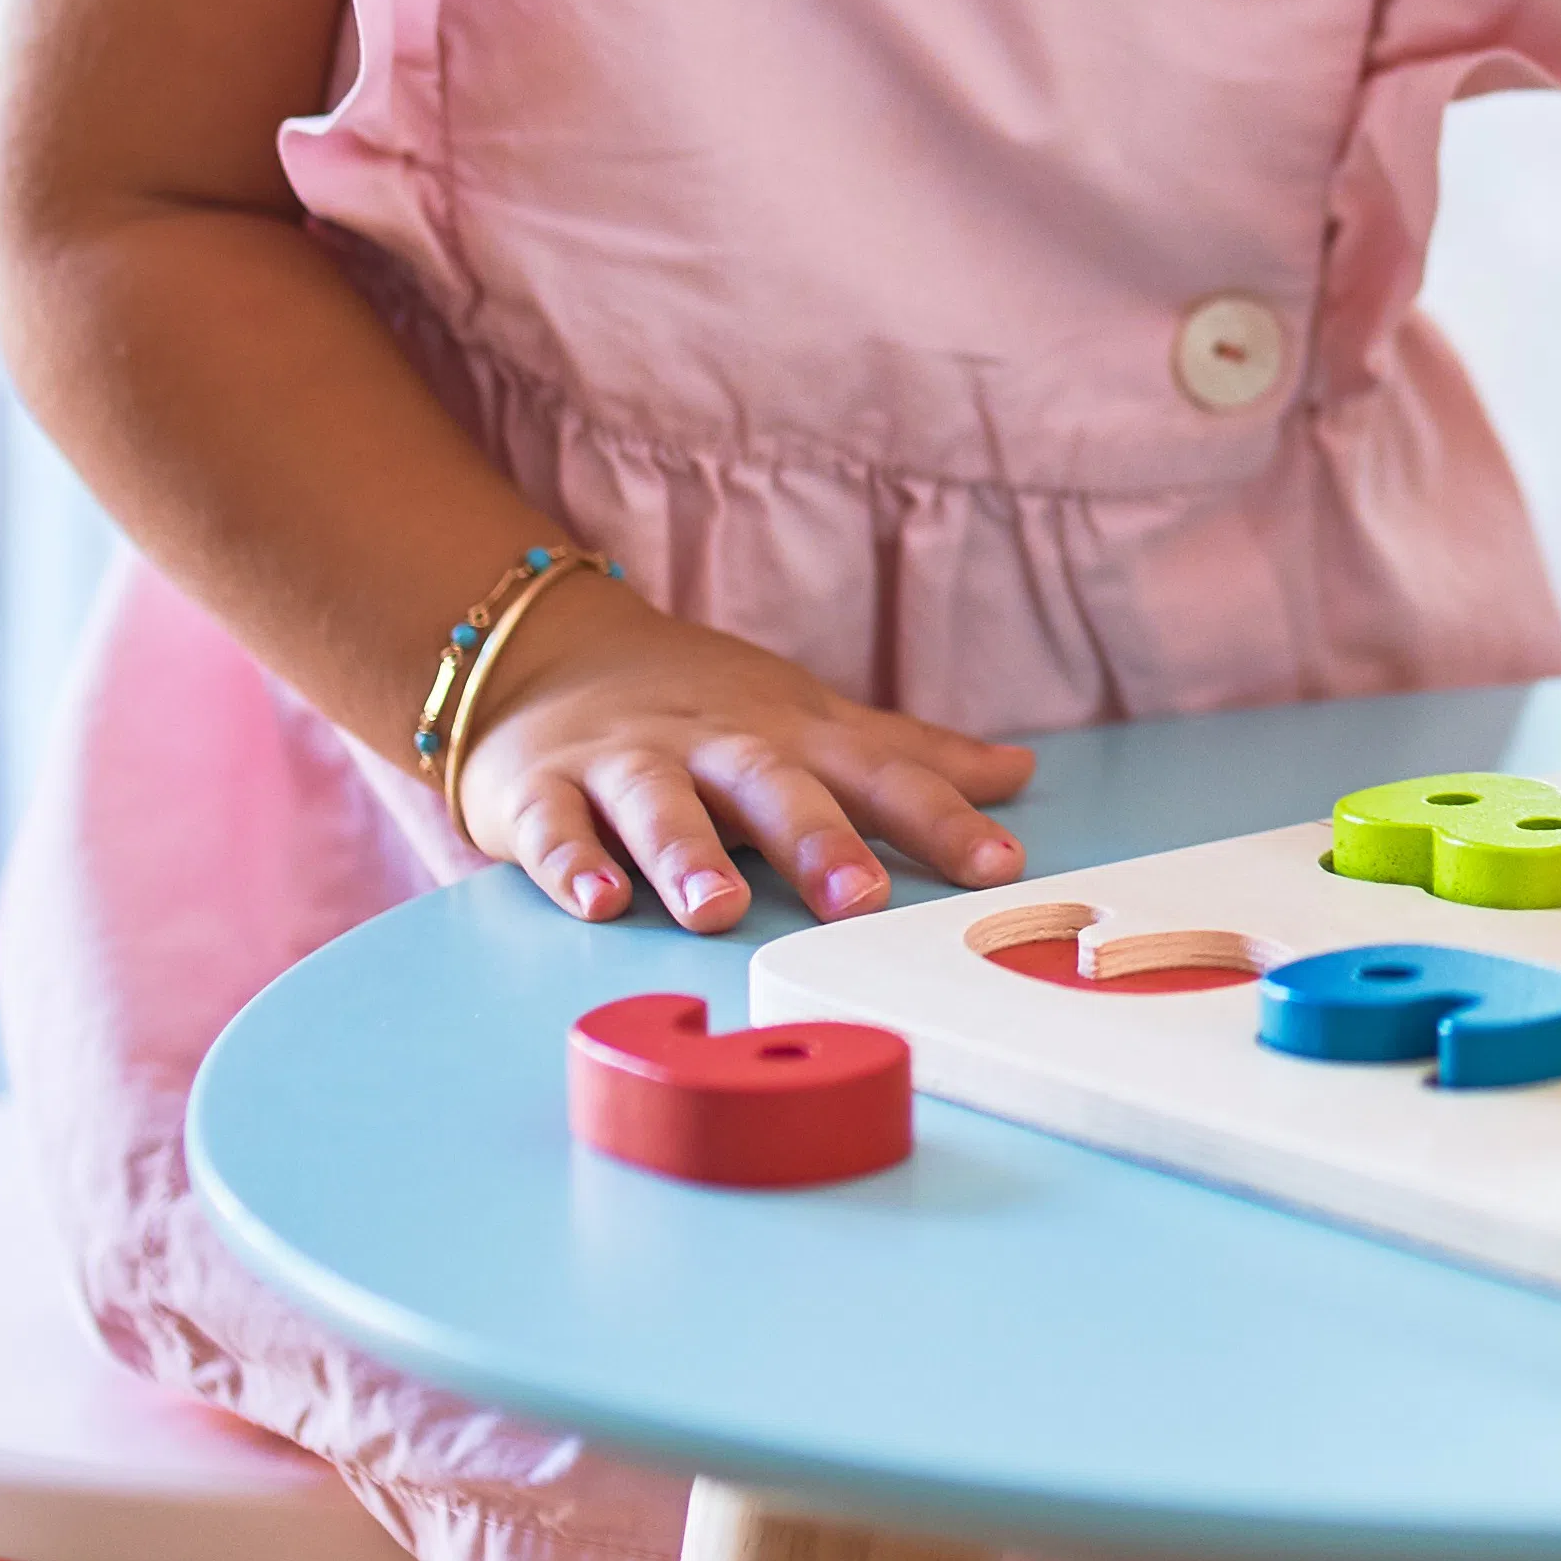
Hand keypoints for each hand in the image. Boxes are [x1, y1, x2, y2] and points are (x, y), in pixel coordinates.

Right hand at [446, 585, 1030, 928]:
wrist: (545, 649)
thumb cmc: (701, 706)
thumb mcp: (807, 721)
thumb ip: (906, 758)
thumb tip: (1019, 774)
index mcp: (790, 736)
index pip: (878, 775)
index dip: (941, 819)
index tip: (1002, 865)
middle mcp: (714, 746)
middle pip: (772, 786)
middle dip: (818, 841)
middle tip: (861, 900)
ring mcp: (625, 763)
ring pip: (659, 804)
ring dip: (688, 855)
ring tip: (719, 911)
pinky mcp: (540, 788)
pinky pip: (555, 827)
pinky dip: (571, 864)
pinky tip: (597, 903)